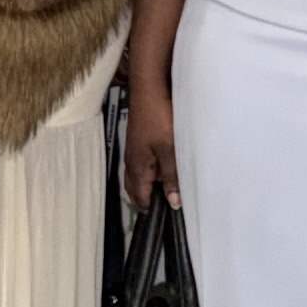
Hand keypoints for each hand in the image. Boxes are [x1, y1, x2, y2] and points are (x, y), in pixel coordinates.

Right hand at [123, 75, 178, 210]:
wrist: (149, 89)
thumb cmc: (157, 117)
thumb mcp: (170, 150)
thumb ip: (172, 177)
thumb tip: (173, 202)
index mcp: (137, 167)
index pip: (140, 197)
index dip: (150, 209)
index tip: (161, 218)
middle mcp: (132, 160)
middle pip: (135, 188)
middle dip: (145, 199)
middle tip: (162, 206)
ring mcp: (134, 149)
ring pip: (138, 175)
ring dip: (149, 184)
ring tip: (166, 189)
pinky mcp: (139, 138)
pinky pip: (142, 162)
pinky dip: (151, 170)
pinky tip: (163, 165)